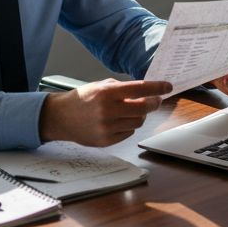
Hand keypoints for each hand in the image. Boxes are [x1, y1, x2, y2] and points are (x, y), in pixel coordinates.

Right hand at [38, 79, 170, 145]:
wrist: (60, 117)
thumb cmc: (82, 99)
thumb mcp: (100, 86)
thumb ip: (122, 88)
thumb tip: (146, 92)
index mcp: (107, 92)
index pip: (140, 88)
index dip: (157, 87)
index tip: (167, 87)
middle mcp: (108, 110)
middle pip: (143, 109)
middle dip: (153, 103)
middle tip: (155, 100)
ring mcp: (107, 127)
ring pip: (137, 122)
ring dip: (140, 115)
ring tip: (131, 110)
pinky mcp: (105, 140)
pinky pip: (128, 133)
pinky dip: (128, 126)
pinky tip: (120, 121)